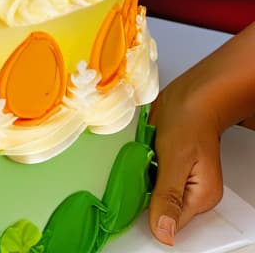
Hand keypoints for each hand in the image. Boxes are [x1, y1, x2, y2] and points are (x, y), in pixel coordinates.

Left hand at [147, 66, 227, 244]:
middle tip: (135, 170)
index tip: (129, 198)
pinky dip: (140, 169)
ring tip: (137, 161)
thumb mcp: (175, 160)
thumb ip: (168, 196)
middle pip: (160, 209)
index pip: (170, 222)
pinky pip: (149, 178)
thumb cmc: (188, 121)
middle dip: (143, 194)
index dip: (148, 213)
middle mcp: (193, 193)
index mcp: (201, 198)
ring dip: (139, 180)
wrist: (189, 97)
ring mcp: (181, 181)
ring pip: (151, 193)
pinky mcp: (169, 169)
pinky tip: (138, 157)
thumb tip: (165, 232)